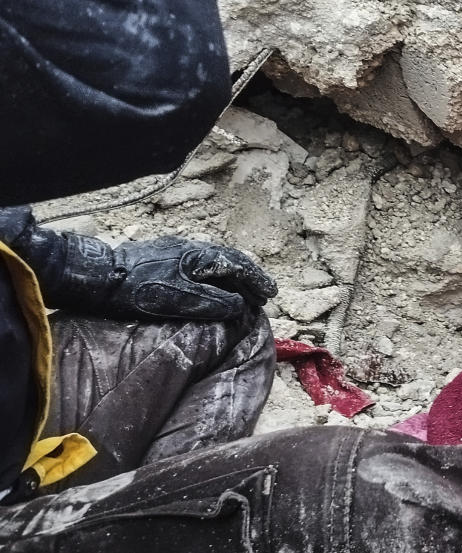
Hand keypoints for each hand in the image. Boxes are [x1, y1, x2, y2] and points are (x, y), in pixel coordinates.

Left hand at [109, 237, 276, 320]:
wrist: (99, 277)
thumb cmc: (141, 290)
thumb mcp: (182, 300)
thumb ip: (215, 302)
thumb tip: (240, 305)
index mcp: (201, 255)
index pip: (239, 266)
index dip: (257, 281)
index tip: (271, 294)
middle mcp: (192, 247)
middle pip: (229, 260)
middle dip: (249, 277)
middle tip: (262, 294)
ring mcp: (177, 250)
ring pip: (215, 261)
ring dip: (232, 277)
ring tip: (242, 292)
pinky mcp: (163, 256)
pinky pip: (201, 264)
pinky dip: (216, 275)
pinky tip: (213, 285)